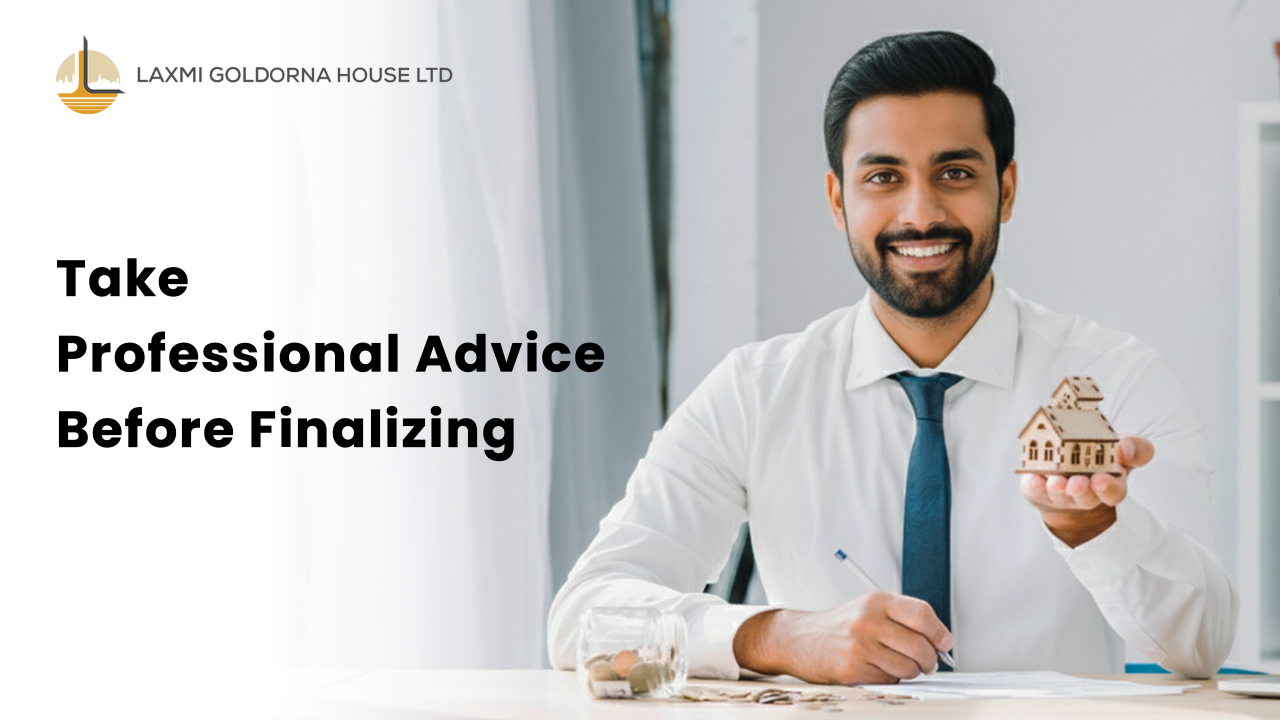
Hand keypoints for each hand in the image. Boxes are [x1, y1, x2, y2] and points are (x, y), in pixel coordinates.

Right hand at [732, 592, 952, 683]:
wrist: (801, 639)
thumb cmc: (841, 626)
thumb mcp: (870, 609)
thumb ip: (903, 619)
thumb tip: (940, 641)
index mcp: (876, 601)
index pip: (922, 614)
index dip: (940, 632)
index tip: (945, 643)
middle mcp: (868, 620)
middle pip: (920, 646)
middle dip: (929, 660)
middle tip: (927, 662)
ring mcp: (860, 645)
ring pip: (908, 668)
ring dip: (909, 672)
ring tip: (897, 664)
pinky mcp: (852, 669)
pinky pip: (889, 680)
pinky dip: (889, 678)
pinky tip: (875, 668)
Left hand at [1020, 435, 1153, 546]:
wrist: (1073, 470)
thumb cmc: (1102, 458)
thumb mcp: (1124, 450)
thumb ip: (1135, 448)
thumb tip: (1125, 448)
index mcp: (1110, 484)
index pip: (1114, 493)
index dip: (1108, 488)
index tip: (1100, 480)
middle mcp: (1086, 494)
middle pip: (1086, 498)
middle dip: (1081, 491)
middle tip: (1077, 483)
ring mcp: (1062, 495)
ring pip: (1060, 496)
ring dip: (1058, 489)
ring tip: (1056, 481)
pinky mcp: (1040, 491)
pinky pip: (1037, 491)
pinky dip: (1036, 485)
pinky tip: (1035, 479)